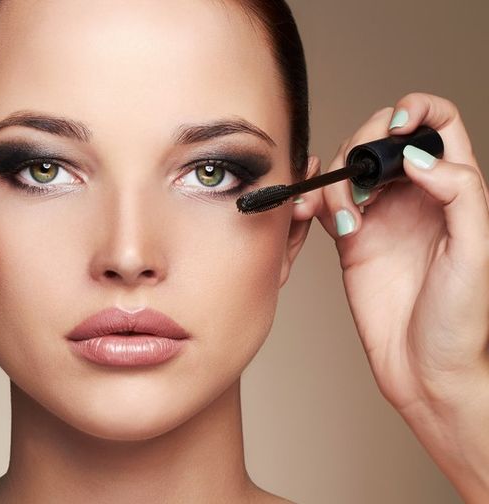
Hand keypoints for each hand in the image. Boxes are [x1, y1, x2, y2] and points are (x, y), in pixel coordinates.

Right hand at [300, 93, 488, 501]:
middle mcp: (416, 198)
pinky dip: (315, 201)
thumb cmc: (461, 320)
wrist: (424, 369)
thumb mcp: (476, 251)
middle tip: (360, 172)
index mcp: (455, 192)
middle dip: (365, 142)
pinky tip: (319, 217)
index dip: (416, 111)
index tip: (396, 125)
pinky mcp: (352, 241)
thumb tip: (417, 157)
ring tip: (343, 216)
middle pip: (383, 139)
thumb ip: (458, 192)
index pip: (439, 126)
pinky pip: (327, 204)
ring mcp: (381, 218)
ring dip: (336, 178)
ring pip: (349, 169)